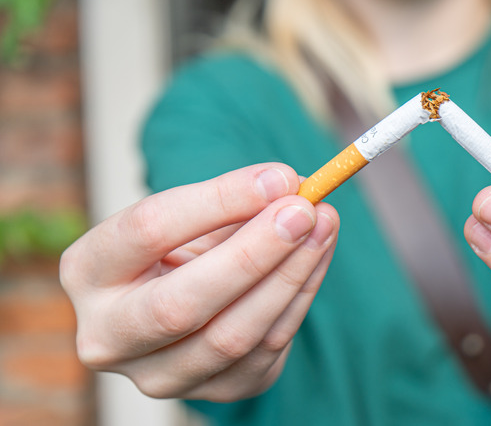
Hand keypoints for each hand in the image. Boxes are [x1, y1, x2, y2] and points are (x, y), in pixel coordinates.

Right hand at [60, 163, 338, 401]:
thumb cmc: (183, 244)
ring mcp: (158, 376)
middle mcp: (109, 336)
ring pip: (232, 337)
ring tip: (324, 225)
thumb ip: (233, 200)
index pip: (148, 231)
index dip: (220, 200)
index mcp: (88, 271)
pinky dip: (299, 298)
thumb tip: (291, 186)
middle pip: (181, 305)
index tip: (278, 177)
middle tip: (304, 210)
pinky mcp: (211, 392)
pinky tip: (316, 258)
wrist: (182, 296)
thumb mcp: (191, 215)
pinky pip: (266, 351)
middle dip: (253, 253)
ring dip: (290, 276)